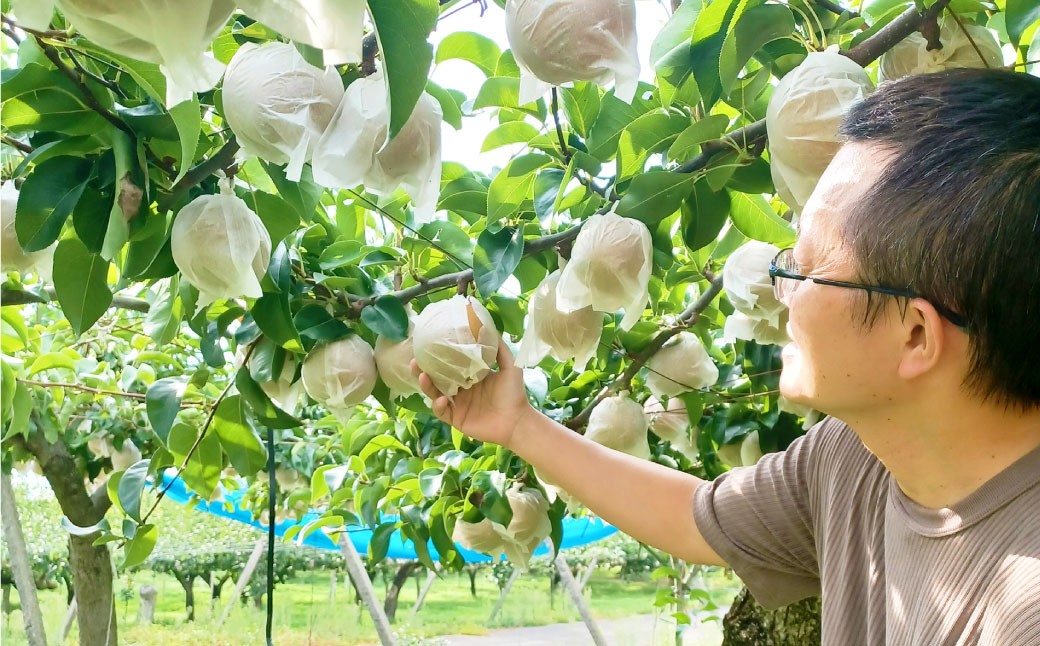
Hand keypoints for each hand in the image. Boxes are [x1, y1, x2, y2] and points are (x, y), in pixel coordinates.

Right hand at [411, 340, 533, 447]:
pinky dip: (438, 405)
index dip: (437, 357)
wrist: (517, 421)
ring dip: (426, 386)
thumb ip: (500, 349)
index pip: (449, 365)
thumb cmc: (514, 394)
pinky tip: (442, 399)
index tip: (428, 345)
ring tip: (422, 375)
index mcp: (470, 376)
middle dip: (423, 370)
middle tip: (415, 360)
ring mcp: (457, 405)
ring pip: (434, 394)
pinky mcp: (456, 419)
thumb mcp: (510, 366)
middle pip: (436, 379)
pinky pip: (441, 412)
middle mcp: (461, 389)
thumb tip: (488, 327)